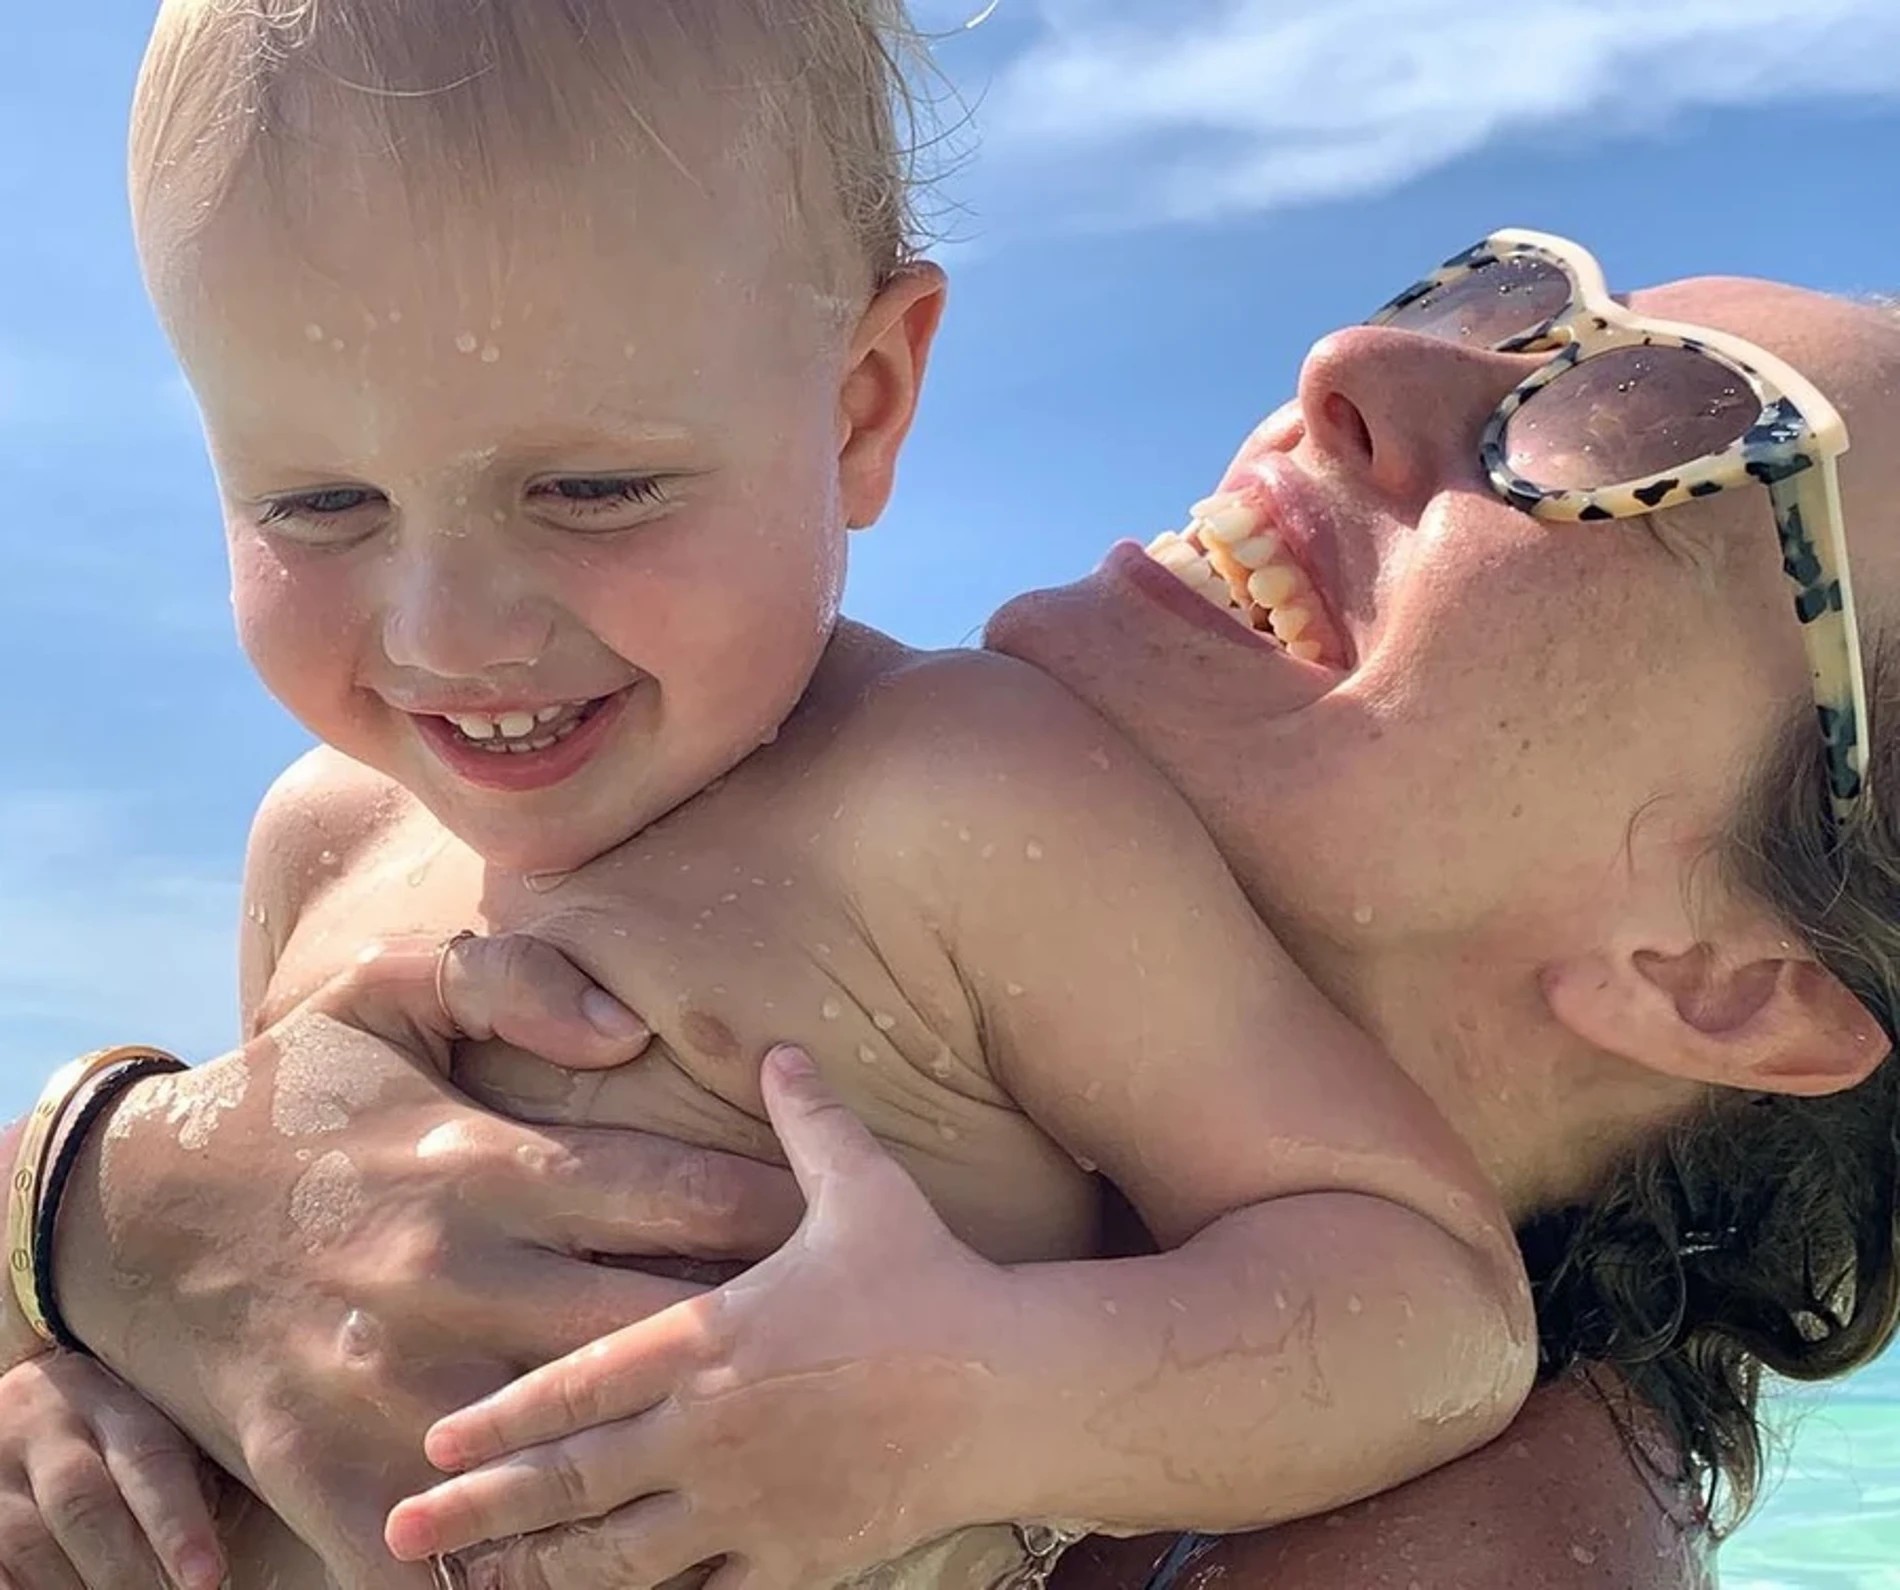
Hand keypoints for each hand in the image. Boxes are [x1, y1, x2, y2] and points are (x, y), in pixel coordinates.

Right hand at [0, 1352, 222, 1589]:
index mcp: (114, 1402)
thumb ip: (191, 1461)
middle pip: (87, 1504)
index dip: (178, 1523)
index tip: (206, 1578)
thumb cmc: (118, 1419)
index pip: (150, 1461)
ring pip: (31, 1540)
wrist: (23, 1391)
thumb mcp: (153, 1416)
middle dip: (127, 1570)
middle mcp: (50, 1427)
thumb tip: (258, 1515)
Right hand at [48, 934, 805, 1589]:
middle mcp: (446, 1272)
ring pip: (570, 1437)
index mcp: (476, 1160)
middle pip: (647, 1322)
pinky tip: (616, 1556)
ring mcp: (388, 1377)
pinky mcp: (326, 1460)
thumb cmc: (290, 1097)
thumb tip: (631, 1028)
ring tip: (768, 1461)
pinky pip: (448, 1534)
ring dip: (667, 1454)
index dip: (768, 1209)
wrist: (130, 1221)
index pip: (668, 1190)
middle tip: (839, 1349)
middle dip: (752, 1337)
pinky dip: (527, 1555)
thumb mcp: (379, 993)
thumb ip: (509, 983)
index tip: (829, 1227)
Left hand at [385, 1046, 1014, 1589]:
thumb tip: (778, 1046)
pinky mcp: (796, 1558)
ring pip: (620, 1558)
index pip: (578, 1383)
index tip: (435, 1437)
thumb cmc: (930, 1282)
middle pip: (572, 1479)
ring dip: (543, 1571)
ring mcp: (749, 1503)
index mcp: (711, 1338)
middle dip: (481, 1508)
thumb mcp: (864, 1187)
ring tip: (481, 1586)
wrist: (1011, 1383)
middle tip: (405, 1529)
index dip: (500, 1414)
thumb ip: (807, 1119)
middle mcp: (710, 1429)